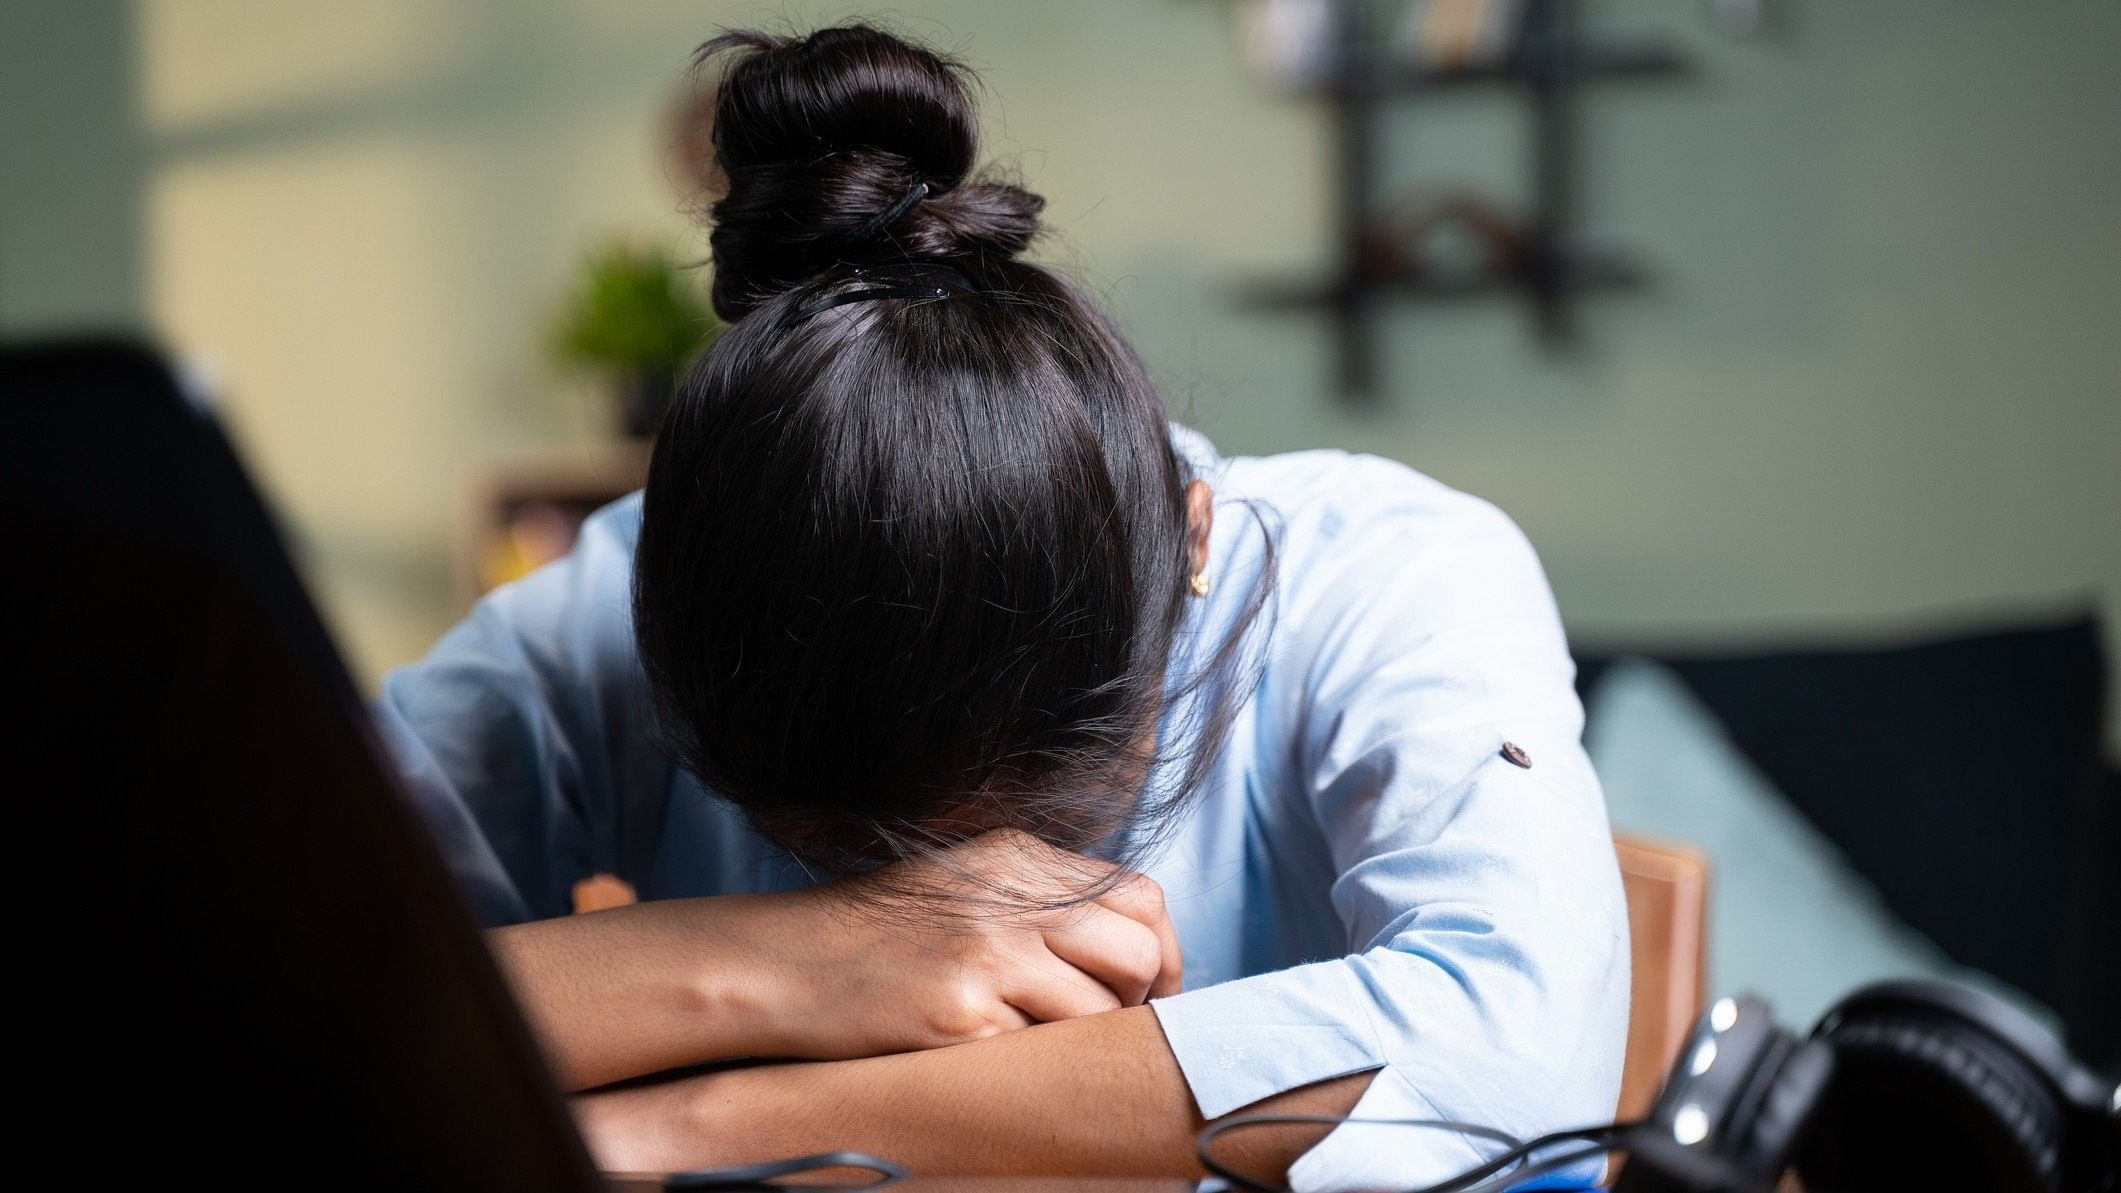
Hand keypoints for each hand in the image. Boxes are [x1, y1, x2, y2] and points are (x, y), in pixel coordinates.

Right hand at [739, 829, 1181, 1059]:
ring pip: (1099, 1012)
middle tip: (1102, 1030)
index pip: (1140, 898)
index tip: (1150, 993)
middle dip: (1137, 1003)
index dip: (1160, 955)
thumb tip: (1131, 952)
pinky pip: (1041, 1053)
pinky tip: (985, 1057)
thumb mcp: (963, 889)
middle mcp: (1012, 898)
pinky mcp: (963, 1013)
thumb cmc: (874, 938)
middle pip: (1136, 953)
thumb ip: (1041, 903)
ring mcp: (989, 954)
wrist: (783, 965)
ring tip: (1033, 1044)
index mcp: (1017, 858)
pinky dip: (1027, 1066)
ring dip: (1080, 1041)